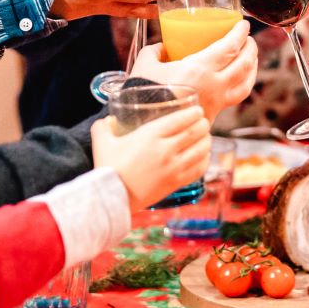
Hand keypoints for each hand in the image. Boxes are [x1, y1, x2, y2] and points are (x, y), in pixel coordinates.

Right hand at [90, 106, 210, 209]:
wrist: (112, 197)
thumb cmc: (107, 167)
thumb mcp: (102, 140)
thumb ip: (104, 126)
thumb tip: (108, 120)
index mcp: (150, 135)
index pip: (180, 119)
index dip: (193, 113)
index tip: (198, 110)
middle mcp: (165, 150)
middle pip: (194, 132)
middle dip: (203, 125)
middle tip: (204, 122)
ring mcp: (173, 168)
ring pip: (201, 150)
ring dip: (207, 141)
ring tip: (206, 137)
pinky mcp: (175, 183)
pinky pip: (198, 169)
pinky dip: (205, 160)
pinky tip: (204, 156)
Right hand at [131, 20, 257, 119]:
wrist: (147, 128)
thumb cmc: (144, 95)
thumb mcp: (145, 66)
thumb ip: (154, 52)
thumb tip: (162, 48)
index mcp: (199, 69)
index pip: (230, 47)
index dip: (240, 33)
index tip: (243, 24)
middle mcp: (214, 86)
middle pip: (244, 64)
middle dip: (250, 47)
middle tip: (248, 38)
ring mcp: (217, 102)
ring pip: (246, 83)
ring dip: (252, 67)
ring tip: (250, 58)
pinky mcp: (214, 115)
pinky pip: (236, 97)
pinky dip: (243, 85)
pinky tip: (239, 81)